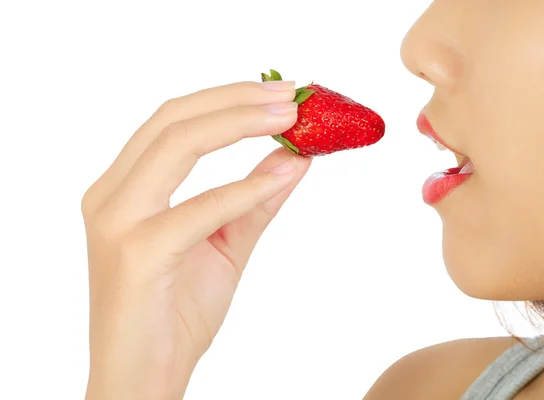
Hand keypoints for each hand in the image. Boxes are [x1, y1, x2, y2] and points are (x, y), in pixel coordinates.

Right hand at [81, 80, 310, 399]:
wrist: (144, 377)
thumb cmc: (175, 313)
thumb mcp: (224, 245)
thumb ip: (253, 200)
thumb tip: (293, 158)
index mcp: (124, 189)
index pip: (174, 121)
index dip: (228, 98)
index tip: (281, 93)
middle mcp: (111, 196)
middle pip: (173, 119)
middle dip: (237, 99)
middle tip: (291, 95)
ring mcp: (117, 222)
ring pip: (176, 144)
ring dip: (238, 122)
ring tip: (289, 117)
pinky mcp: (135, 255)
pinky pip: (197, 210)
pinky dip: (243, 190)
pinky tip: (281, 176)